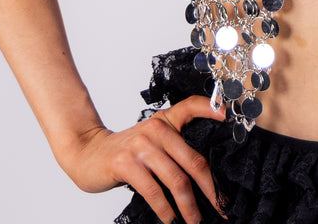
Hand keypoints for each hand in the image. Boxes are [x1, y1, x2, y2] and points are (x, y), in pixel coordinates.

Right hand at [63, 95, 228, 222]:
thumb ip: (175, 144)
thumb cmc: (127, 150)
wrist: (87, 152)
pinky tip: (170, 219)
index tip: (230, 119)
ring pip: (176, 180)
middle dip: (210, 189)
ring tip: (195, 221)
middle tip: (221, 207)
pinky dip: (164, 209)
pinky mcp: (126, 164)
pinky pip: (153, 191)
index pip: (192, 106)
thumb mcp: (152, 137)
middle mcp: (156, 129)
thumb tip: (205, 172)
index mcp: (166, 120)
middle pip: (193, 160)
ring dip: (188, 207)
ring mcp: (141, 146)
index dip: (213, 108)